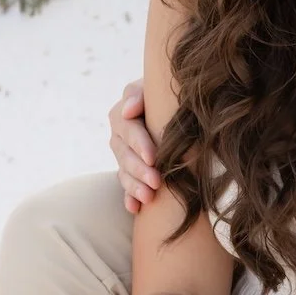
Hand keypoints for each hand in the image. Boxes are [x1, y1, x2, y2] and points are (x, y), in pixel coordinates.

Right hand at [109, 79, 160, 213]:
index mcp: (123, 113)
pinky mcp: (129, 170)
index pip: (128, 130)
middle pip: (125, 155)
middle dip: (140, 170)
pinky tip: (135, 208)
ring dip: (134, 186)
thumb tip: (129, 110)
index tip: (153, 158)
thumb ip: (139, 93)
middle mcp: (119, 135)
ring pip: (124, 172)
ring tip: (149, 198)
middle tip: (156, 182)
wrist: (176, 105)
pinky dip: (130, 197)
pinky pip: (126, 186)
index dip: (140, 144)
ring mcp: (123, 154)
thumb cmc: (169, 92)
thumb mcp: (156, 86)